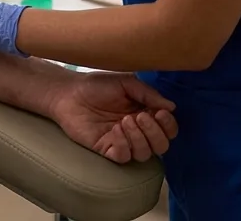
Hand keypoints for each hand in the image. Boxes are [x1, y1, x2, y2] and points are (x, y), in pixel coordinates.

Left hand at [46, 71, 179, 163]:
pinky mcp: (107, 149)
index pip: (168, 129)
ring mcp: (122, 142)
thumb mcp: (126, 83)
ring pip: (145, 154)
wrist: (69, 93)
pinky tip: (115, 130)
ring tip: (125, 120)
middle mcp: (137, 131)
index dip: (168, 124)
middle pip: (161, 145)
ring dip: (139, 138)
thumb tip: (171, 107)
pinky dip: (124, 145)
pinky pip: (124, 157)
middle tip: (140, 116)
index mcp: (145, 114)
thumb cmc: (97, 86)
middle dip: (155, 132)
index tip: (160, 112)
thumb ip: (148, 93)